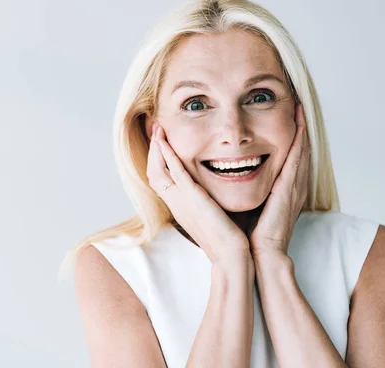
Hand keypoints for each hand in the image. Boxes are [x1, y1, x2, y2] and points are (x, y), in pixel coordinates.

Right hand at [147, 123, 250, 262]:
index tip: (160, 143)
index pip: (162, 180)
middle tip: (155, 130)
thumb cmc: (227, 238)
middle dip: (153, 150)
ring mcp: (181, 201)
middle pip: (153, 172)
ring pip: (158, 170)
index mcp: (181, 207)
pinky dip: (167, 156)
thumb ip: (209, 202)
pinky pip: (174, 173)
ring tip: (158, 129)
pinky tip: (164, 142)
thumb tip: (214, 193)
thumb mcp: (213, 216)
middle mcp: (176, 203)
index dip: (158, 160)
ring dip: (156, 148)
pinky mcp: (192, 198)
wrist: (231, 255)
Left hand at [249, 102, 309, 256]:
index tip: (286, 119)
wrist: (261, 256)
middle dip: (299, 127)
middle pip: (300, 150)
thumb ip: (247, 192)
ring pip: (302, 149)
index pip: (290, 158)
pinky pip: (298, 158)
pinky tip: (299, 124)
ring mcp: (294, 186)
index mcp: (284, 191)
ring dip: (301, 127)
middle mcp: (293, 186)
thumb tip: (229, 179)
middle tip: (297, 104)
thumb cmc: (252, 236)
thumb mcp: (250, 208)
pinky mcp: (289, 188)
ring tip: (299, 106)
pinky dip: (300, 139)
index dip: (290, 138)